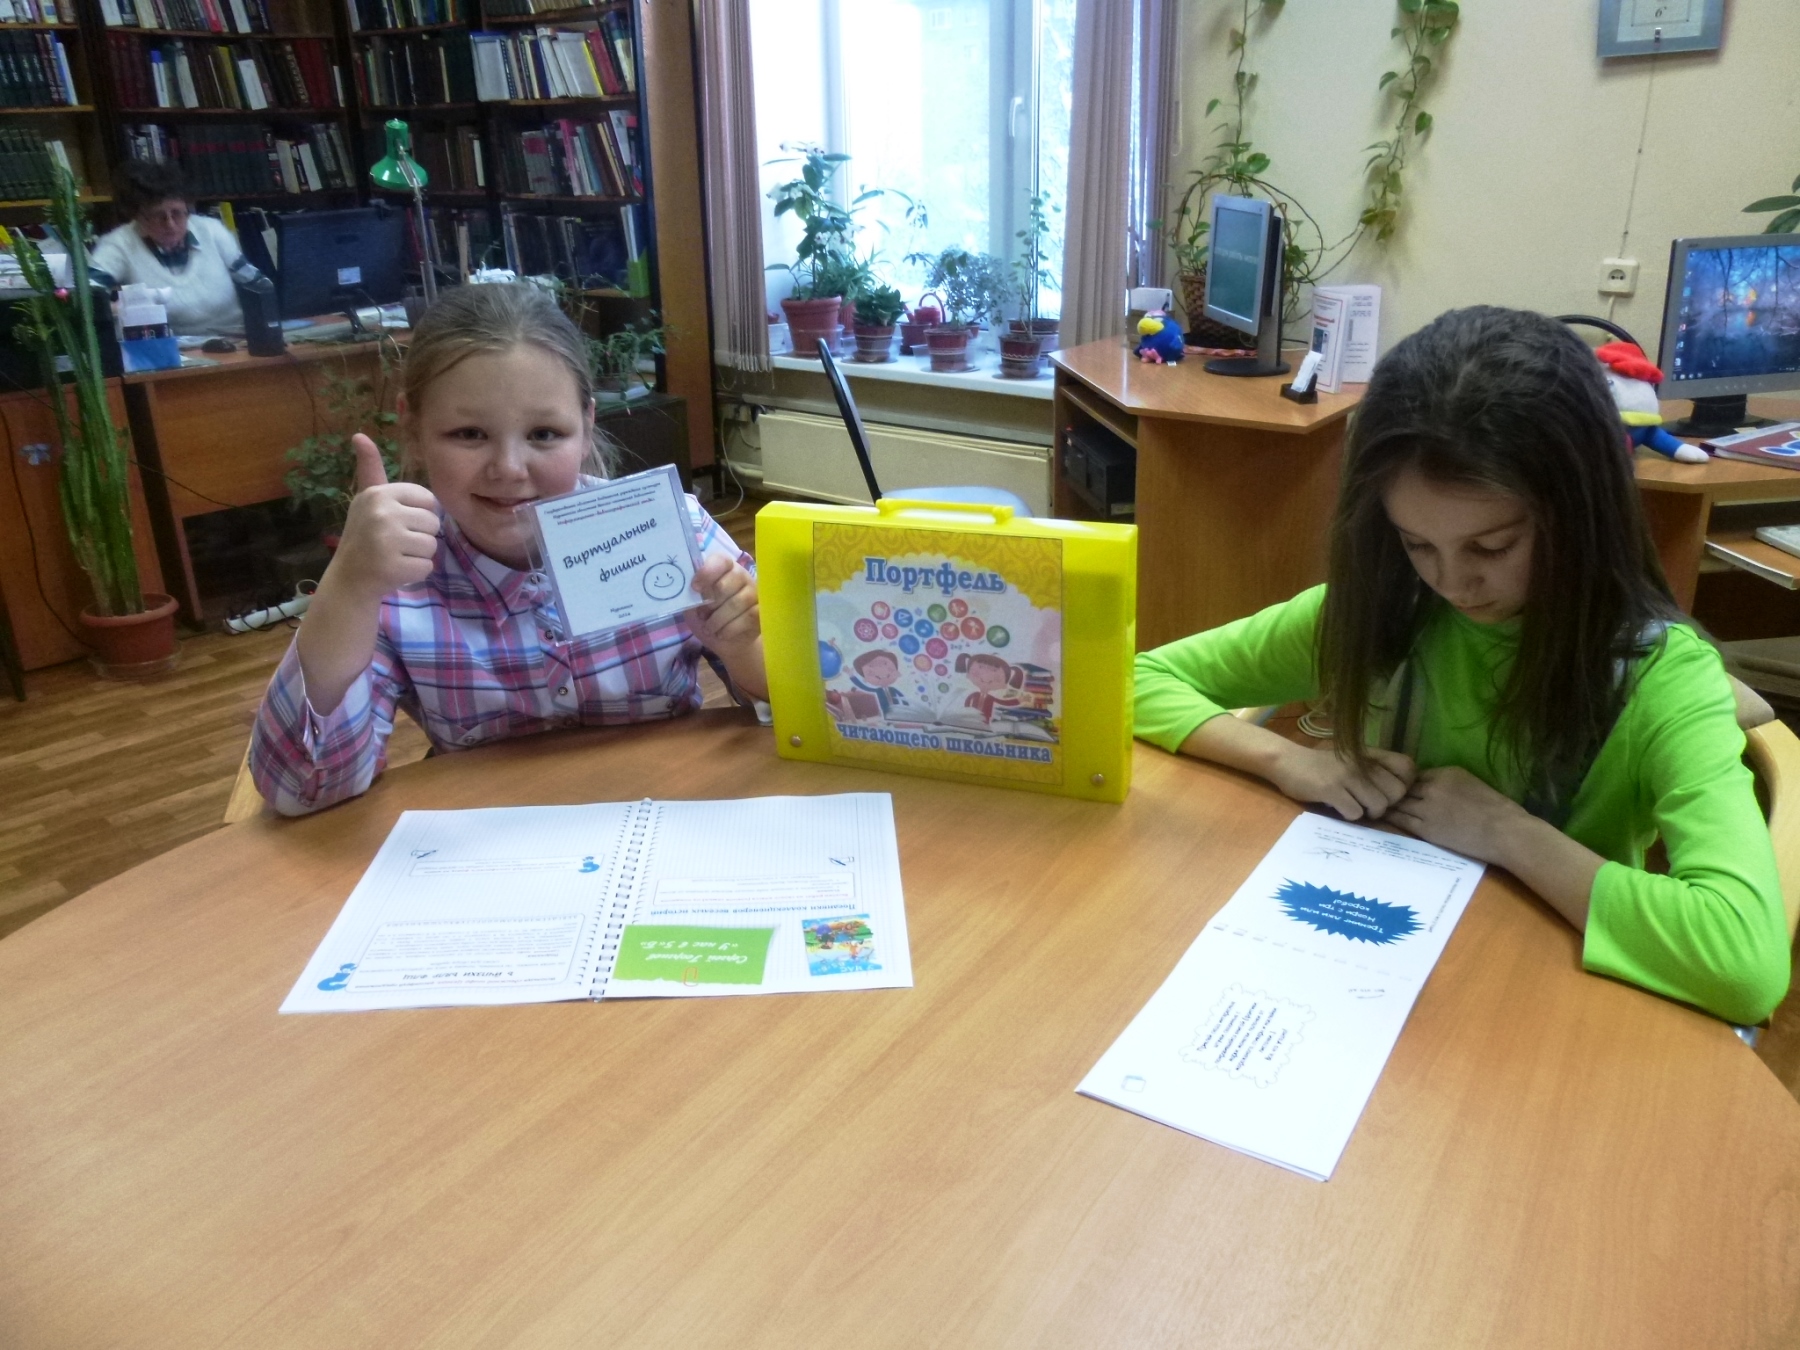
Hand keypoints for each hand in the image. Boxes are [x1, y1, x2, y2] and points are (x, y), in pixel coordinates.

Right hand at [329, 434, 440, 599]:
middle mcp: (382, 513)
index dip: (420, 514)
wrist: (349, 577)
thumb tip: (359, 435)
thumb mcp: (368, 498)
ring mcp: (386, 541)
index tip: (399, 522)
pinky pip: (427, 567)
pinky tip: (396, 569)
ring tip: (395, 555)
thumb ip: (371, 468)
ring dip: (419, 555)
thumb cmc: (364, 534)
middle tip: (395, 542)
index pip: (429, 500)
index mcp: (379, 493)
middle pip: (433, 523)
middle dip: (420, 536)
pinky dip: (416, 572)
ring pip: (432, 546)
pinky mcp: (393, 567)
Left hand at [685, 553, 759, 653]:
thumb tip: (689, 589)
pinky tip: (722, 633)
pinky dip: (731, 629)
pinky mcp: (764, 610)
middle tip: (702, 615)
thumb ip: (690, 594)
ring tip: (710, 628)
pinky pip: (749, 617)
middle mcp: (741, 576)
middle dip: (710, 604)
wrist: (726, 641)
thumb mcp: (693, 605)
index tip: (695, 588)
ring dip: (718, 620)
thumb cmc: (708, 617)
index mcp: (723, 569)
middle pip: (725, 585)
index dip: (707, 573)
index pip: (720, 561)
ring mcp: (755, 592)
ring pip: (737, 602)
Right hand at [1268, 743, 1415, 822]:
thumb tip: (1397, 792)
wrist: (1287, 761)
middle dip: (1386, 805)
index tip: (1389, 792)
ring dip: (1368, 813)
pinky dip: (1349, 816)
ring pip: (1378, 805)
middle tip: (1369, 805)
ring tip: (1355, 808)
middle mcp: (1362, 763)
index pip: (1407, 767)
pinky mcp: (1331, 789)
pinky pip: (1355, 813)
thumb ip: (1372, 770)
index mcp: (1369, 754)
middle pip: (1396, 792)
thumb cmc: (1320, 764)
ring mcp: (1346, 775)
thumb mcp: (1350, 759)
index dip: (1404, 784)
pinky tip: (1338, 809)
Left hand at [1386, 765, 1525, 861]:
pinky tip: (1379, 817)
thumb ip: (1448, 782)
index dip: (1404, 781)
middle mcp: (1432, 787)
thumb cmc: (1496, 808)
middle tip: (1376, 794)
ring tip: (1374, 805)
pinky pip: (1400, 820)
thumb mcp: (1471, 783)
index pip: (1414, 774)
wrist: (1505, 832)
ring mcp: (1427, 808)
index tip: (1394, 786)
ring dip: (1386, 804)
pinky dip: (1388, 817)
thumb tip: (1429, 786)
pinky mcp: (1426, 828)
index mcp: (1446, 772)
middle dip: (1390, 790)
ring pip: (1398, 803)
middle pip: (1402, 787)